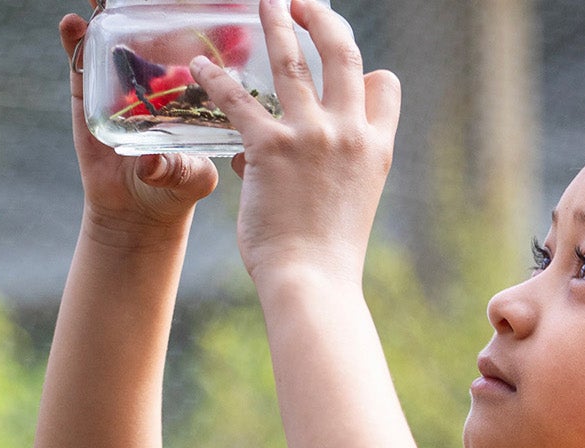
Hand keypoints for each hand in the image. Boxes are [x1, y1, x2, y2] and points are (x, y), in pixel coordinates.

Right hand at [61, 10, 218, 237]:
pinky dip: (73, 41)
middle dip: (146, 7)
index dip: (191, 19)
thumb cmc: (176, 192)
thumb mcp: (194, 180)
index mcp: (186, 90)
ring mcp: (118, 83)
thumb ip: (182, 171)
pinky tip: (71, 24)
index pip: (190, 45)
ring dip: (106, 13)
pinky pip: (80, 63)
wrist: (135, 214)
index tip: (197, 0)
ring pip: (112, 39)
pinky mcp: (88, 96)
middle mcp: (152, 79)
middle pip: (149, 30)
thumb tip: (150, 164)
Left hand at [188, 0, 399, 285]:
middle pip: (342, 53)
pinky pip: (238, 98)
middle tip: (303, 3)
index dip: (370, 72)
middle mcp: (349, 133)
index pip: (385, 88)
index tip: (354, 67)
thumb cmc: (329, 257)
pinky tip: (200, 67)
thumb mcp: (352, 207)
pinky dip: (215, 79)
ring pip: (291, 60)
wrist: (314, 283)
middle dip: (322, 18)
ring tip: (263, 2)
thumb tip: (289, 153)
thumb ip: (332, 170)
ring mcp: (311, 137)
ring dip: (274, 24)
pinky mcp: (270, 148)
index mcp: (376, 149)